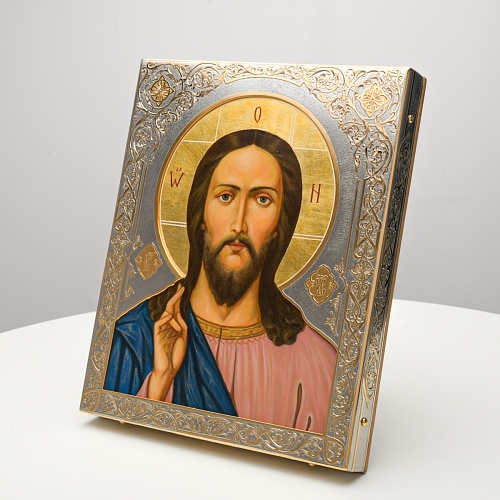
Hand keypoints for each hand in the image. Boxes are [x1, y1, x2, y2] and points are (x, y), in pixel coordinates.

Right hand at [148, 284, 187, 400]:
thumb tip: (177, 313)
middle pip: (170, 308)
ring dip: (173, 309)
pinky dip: (164, 318)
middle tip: (180, 286)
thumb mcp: (183, 337)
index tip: (182, 288)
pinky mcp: (156, 336)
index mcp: (174, 326)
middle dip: (175, 297)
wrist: (169, 369)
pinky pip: (158, 323)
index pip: (176, 309)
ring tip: (178, 302)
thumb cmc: (176, 354)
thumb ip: (182, 324)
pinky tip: (169, 315)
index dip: (179, 299)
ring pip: (165, 314)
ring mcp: (161, 330)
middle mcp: (167, 326)